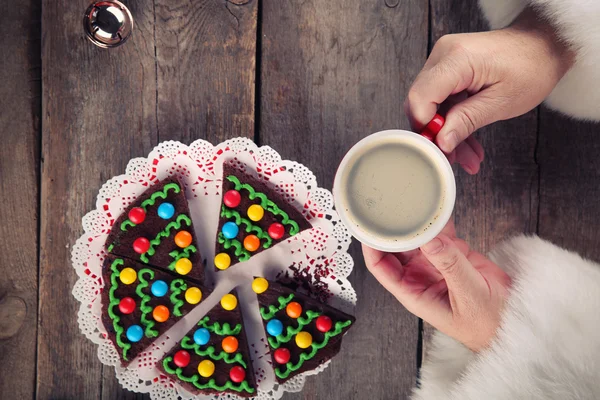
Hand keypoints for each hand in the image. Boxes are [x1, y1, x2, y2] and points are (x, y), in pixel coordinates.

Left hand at [362, 220, 510, 350]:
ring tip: (410, 200)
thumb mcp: (469, 294)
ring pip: (417, 238)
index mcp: (413, 292)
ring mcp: (436, 265)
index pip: (381, 267)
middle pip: (396, 248)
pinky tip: (437, 206)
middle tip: (387, 206)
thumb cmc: (487, 324)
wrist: (516, 321)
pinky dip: (439, 221)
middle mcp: (420, 277)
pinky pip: (441, 234)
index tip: (368, 226)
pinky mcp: (454, 256)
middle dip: (390, 229)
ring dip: (415, 222)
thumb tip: (431, 240)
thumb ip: (451, 265)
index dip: (371, 247)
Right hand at [405, 7, 573, 173]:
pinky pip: (440, 100)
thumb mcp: (501, 102)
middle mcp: (443, 55)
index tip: (440, 148)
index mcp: (456, 59)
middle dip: (436, 135)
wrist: (542, 45)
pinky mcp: (447, 68)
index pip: (420, 98)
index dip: (425, 127)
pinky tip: (466, 142)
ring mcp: (443, 60)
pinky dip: (451, 121)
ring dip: (446, 132)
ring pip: (429, 106)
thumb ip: (466, 121)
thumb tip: (441, 142)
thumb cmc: (531, 67)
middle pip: (421, 103)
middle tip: (455, 159)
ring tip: (468, 157)